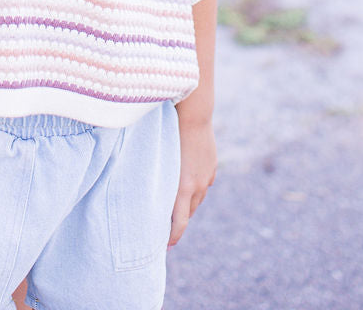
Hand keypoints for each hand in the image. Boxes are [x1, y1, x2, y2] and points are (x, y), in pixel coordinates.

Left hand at [168, 117, 215, 245]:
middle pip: (188, 213)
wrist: (193, 116)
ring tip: (176, 206)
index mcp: (182, 188)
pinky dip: (195, 188)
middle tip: (165, 227)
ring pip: (196, 200)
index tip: (165, 246)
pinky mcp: (211, 168)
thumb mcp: (160, 160)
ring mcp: (205, 178)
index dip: (173, 237)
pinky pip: (203, 185)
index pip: (180, 224)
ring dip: (187, 205)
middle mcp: (196, 187)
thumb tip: (151, 193)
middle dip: (178, 221)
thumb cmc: (169, 135)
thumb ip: (160, 180)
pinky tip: (188, 183)